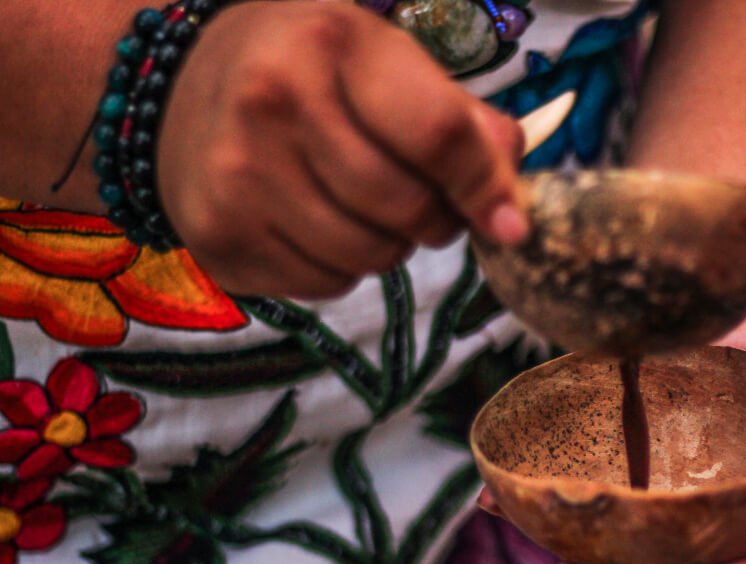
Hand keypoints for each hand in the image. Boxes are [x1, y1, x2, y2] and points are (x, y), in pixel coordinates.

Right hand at [158, 1, 525, 298]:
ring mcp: (238, 175)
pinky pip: (324, 285)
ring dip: (388, 246)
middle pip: (405, 208)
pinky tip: (316, 224)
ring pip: (369, 257)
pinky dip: (339, 268)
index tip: (510, 223)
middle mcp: (272, 103)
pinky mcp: (220, 237)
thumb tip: (512, 205)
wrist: (179, 90)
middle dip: (434, 218)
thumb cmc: (311, 72)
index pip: (437, 135)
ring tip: (363, 207)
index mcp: (331, 44)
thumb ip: (462, 122)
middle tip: (421, 201)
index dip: (485, 188)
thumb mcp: (386, 61)